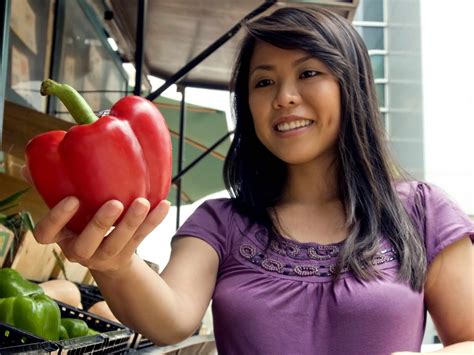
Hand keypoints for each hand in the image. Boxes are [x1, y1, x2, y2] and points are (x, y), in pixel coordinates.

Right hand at [33, 196, 169, 273]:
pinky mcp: (126, 256)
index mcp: (61, 237)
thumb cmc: (83, 222)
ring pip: (118, 243)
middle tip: (115, 202)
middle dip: (101, 223)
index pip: (46, 234)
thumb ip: (51, 188)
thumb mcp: (67, 210)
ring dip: (133, 222)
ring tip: (144, 202)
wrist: (110, 257)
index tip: (72, 198)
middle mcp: (80, 251)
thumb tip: (29, 165)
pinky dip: (154, 222)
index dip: (57, 218)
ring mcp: (104, 256)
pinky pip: (141, 239)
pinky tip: (164, 204)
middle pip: (86, 242)